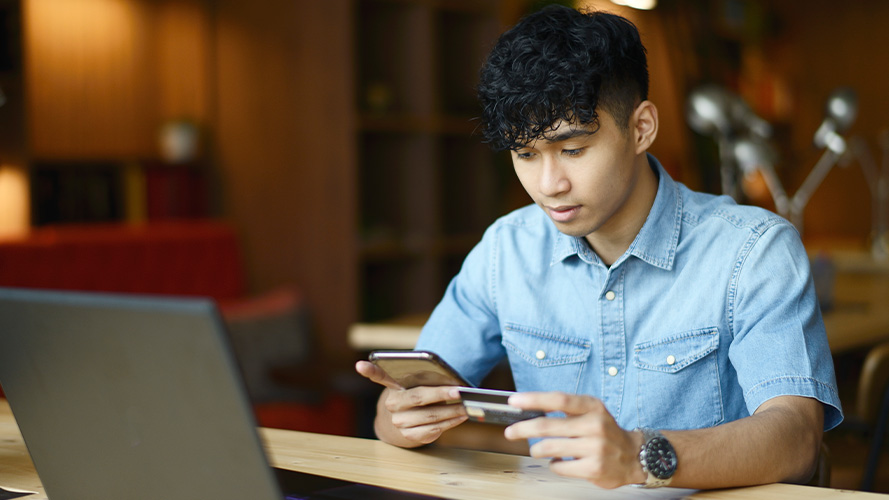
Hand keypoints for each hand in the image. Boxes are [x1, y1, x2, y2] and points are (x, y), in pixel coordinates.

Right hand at [354, 361, 466, 447]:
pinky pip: (434, 430)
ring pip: (431, 416)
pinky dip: (450, 422)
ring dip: (452, 411)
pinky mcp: (410, 436)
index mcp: (393, 387)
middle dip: (440, 394)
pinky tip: (461, 416)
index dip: (369, 370)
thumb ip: (425, 379)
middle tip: (459, 391)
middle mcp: (392, 404)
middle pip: (418, 398)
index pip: (378, 376)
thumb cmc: (414, 396)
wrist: (400, 423)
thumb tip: (452, 382)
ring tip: (467, 405)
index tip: (360, 364)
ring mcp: (400, 422)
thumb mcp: (415, 384)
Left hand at [503, 392, 644, 488]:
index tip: (513, 401)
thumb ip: (566, 410)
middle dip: (523, 429)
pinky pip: (559, 466)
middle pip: (547, 426)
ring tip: (537, 449)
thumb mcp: (591, 412)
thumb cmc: (605, 432)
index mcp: (592, 407)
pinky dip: (553, 464)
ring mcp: (595, 447)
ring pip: (549, 448)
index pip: (558, 400)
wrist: (635, 456)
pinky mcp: (593, 468)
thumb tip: (530, 410)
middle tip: (510, 432)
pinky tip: (558, 461)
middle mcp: (594, 425)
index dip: (533, 399)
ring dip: (537, 449)